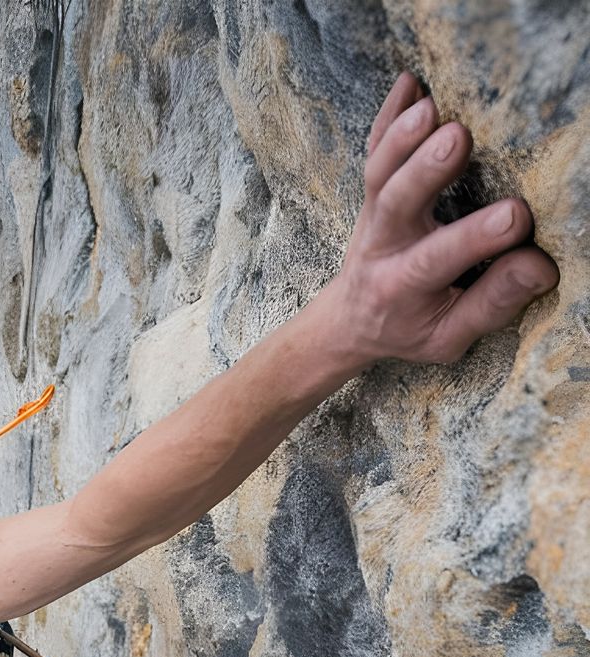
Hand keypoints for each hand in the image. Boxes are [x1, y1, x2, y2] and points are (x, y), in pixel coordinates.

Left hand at [321, 71, 558, 366]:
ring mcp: (373, 215)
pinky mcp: (372, 192)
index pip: (438, 260)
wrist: (352, 320)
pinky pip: (374, 151)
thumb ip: (491, 303)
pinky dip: (388, 116)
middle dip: (425, 173)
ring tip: (431, 110)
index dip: (476, 238)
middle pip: (395, 205)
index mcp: (401, 286)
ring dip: (402, 138)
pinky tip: (410, 86)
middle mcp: (382, 246)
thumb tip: (540, 267)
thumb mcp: (447, 336)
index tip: (517, 218)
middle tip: (456, 140)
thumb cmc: (409, 326)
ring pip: (379, 173)